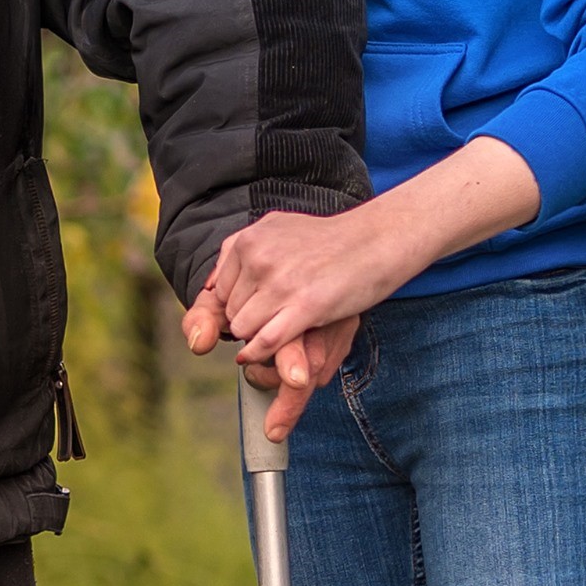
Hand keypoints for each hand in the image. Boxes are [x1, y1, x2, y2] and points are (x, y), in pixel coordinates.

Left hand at [183, 195, 442, 433]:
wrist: (376, 239)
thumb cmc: (330, 240)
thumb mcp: (278, 229)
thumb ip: (241, 250)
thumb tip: (210, 285)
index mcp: (249, 239)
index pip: (219, 290)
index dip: (236, 306)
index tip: (256, 310)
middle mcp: (259, 258)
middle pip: (231, 311)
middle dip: (247, 321)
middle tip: (272, 321)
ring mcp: (281, 283)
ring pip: (244, 329)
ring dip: (256, 338)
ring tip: (278, 331)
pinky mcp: (305, 307)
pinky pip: (265, 342)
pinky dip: (258, 354)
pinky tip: (259, 356)